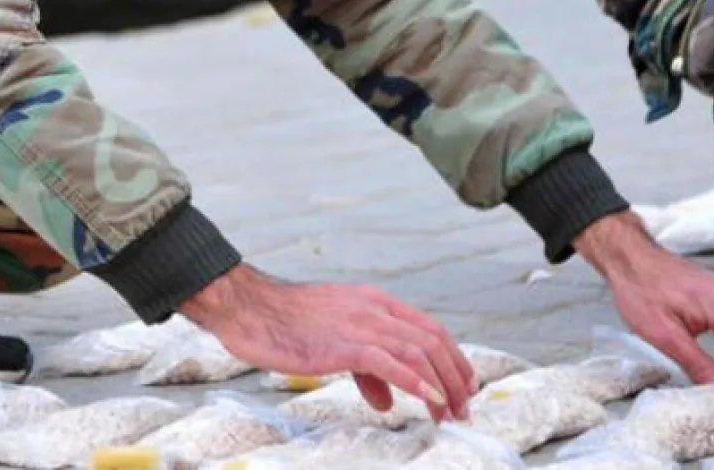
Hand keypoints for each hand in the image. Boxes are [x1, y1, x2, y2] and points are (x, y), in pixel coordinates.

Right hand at [179, 263, 475, 420]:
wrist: (249, 308)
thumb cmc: (284, 323)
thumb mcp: (333, 339)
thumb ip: (365, 367)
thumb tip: (386, 399)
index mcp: (374, 301)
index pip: (428, 327)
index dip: (453, 357)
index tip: (464, 384)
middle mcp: (374, 309)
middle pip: (433, 340)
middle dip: (456, 376)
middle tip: (465, 406)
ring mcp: (360, 325)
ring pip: (419, 352)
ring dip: (442, 385)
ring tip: (450, 412)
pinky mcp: (344, 345)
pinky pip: (391, 364)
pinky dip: (417, 383)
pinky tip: (430, 400)